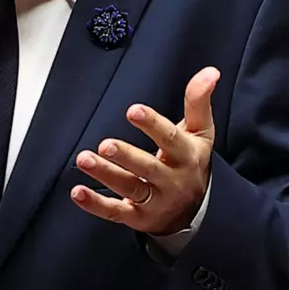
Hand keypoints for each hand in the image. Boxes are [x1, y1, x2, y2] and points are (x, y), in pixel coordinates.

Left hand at [71, 66, 218, 235]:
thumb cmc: (192, 161)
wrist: (198, 210)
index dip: (152, 124)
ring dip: (105, 174)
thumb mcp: (201, 132)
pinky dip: (95, 204)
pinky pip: (116, 211)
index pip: (171, 139)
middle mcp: (172, 180)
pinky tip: (78, 191)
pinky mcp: (139, 218)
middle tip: (105, 145)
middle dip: (126, 157)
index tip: (133, 110)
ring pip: (129, 188)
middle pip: (149, 168)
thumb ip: (199, 101)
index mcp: (187, 156)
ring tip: (84, 159)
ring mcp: (156, 201)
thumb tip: (210, 71)